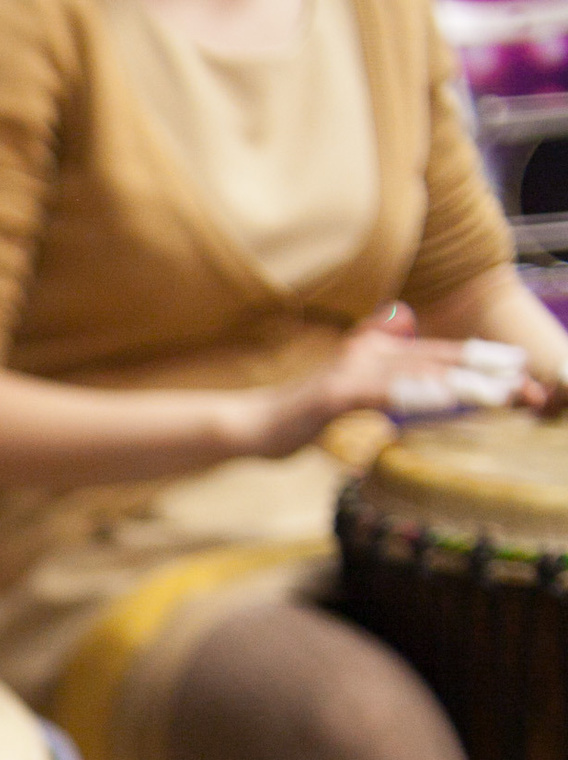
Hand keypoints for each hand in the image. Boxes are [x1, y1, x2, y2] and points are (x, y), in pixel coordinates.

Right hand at [250, 327, 545, 456]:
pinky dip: (420, 396)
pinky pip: (387, 394)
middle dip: (488, 375)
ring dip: (467, 386)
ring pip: (420, 375)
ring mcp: (351, 373)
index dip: (480, 361)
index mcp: (374, 354)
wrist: (248, 425)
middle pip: (439, 362)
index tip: (520, 371)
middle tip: (531, 387)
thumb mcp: (342, 382)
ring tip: (505, 394)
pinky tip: (447, 401)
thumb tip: (401, 314)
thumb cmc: (295, 414)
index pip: (436, 356)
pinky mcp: (335, 394)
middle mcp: (368, 355)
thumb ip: (373, 351)